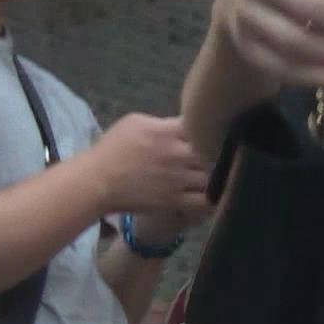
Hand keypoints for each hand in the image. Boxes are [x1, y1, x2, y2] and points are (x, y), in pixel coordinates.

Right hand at [94, 116, 213, 230]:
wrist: (97, 181)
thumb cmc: (113, 149)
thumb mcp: (135, 123)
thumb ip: (164, 122)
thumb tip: (185, 123)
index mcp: (166, 131)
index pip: (202, 124)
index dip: (213, 126)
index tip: (216, 128)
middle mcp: (175, 154)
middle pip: (214, 150)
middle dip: (222, 151)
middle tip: (225, 152)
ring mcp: (177, 179)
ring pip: (213, 176)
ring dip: (220, 174)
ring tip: (223, 172)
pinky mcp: (175, 200)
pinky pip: (205, 201)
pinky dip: (214, 197)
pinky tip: (216, 193)